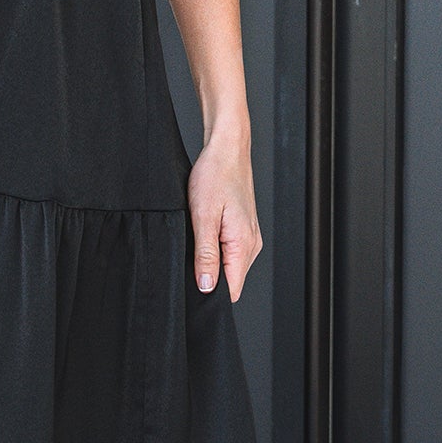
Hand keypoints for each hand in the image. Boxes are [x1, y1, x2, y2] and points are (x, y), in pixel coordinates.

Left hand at [187, 132, 261, 302]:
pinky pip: (229, 250)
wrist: (227, 150)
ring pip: (228, 265)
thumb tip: (207, 287)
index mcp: (244, 245)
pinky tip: (204, 230)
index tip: (193, 283)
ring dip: (210, 259)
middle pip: (230, 279)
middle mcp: (252, 244)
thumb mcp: (203, 217)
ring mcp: (249, 236)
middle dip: (208, 276)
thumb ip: (205, 255)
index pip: (232, 289)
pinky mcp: (243, 229)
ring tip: (197, 235)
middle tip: (189, 253)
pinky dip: (214, 247)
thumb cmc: (215, 175)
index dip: (211, 292)